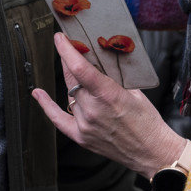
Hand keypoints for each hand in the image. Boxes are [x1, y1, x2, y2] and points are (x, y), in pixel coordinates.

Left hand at [32, 33, 187, 178]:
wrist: (152, 151)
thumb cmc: (148, 122)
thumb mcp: (134, 91)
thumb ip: (113, 77)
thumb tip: (98, 61)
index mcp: (108, 96)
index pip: (79, 68)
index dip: (66, 50)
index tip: (60, 38)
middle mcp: (92, 110)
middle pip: (72, 79)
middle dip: (70, 62)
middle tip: (72, 50)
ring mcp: (84, 125)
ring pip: (70, 95)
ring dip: (74, 84)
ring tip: (80, 75)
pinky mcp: (81, 137)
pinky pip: (58, 119)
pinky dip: (47, 105)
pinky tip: (38, 93)